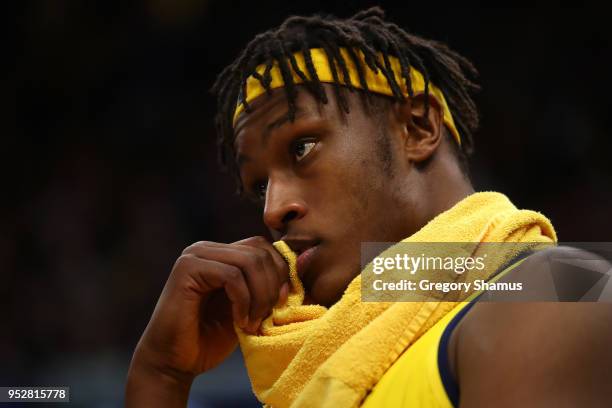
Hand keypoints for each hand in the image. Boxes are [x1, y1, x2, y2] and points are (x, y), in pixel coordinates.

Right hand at [126, 236, 288, 405]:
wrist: (174, 361)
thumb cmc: (211, 337)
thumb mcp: (250, 306)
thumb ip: (268, 284)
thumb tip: (306, 259)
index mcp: (222, 254)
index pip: (263, 247)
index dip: (280, 272)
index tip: (283, 303)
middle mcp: (207, 248)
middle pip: (259, 251)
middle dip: (272, 285)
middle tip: (269, 315)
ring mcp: (195, 255)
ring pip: (249, 261)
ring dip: (259, 295)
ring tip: (254, 321)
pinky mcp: (187, 269)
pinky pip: (231, 275)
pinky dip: (243, 301)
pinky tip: (240, 321)